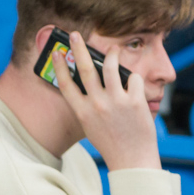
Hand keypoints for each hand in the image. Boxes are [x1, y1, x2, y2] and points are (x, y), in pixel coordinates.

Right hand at [52, 32, 159, 170]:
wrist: (132, 160)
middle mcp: (97, 104)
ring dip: (112, 54)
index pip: (65, 83)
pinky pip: (134, 78)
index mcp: (82, 112)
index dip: (59, 65)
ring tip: (112, 49)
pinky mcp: (135, 101)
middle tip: (76, 35)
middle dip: (79, 48)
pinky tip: (134, 84)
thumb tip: (89, 81)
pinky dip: (134, 78)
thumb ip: (87, 105)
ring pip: (112, 67)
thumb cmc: (110, 143)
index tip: (57, 52)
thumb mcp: (90, 125)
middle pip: (86, 69)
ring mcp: (117, 102)